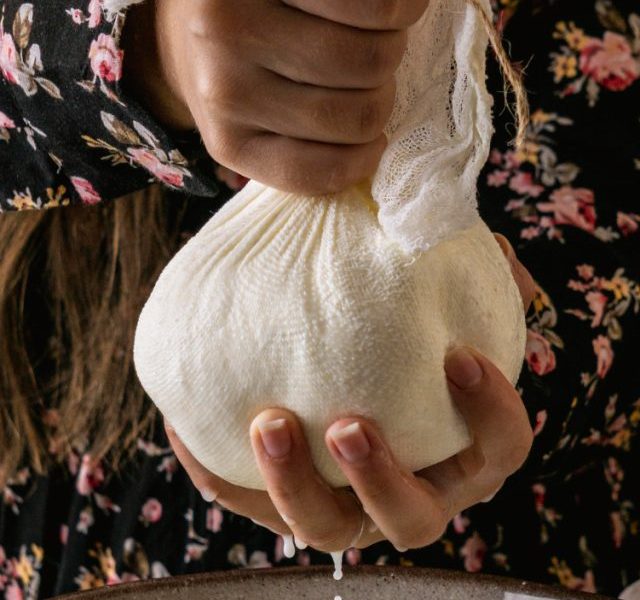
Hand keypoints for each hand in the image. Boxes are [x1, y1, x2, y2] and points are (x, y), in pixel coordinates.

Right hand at [122, 0, 429, 194]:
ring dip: (379, 107)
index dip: (403, 9)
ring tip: (364, 92)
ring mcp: (224, 94)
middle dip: (390, 57)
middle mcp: (227, 29)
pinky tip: (369, 145)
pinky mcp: (227, 147)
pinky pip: (317, 172)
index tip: (400, 12)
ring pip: (354, 118)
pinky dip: (361, 162)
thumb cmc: (258, 3)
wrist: (187, 45)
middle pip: (369, 61)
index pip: (373, 5)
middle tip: (376, 53)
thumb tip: (408, 12)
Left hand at [166, 235, 534, 550]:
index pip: (499, 449)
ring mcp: (344, 503)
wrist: (332, 362)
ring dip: (296, 485)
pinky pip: (249, 501)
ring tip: (270, 422)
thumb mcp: (432, 306)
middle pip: (412, 518)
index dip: (490, 415)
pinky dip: (220, 469)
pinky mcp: (286, 501)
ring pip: (329, 528)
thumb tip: (490, 249)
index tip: (459, 356)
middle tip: (347, 425)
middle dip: (380, 479)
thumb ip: (465, 279)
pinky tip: (189, 421)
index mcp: (458, 450)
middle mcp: (408, 488)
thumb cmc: (398, 340)